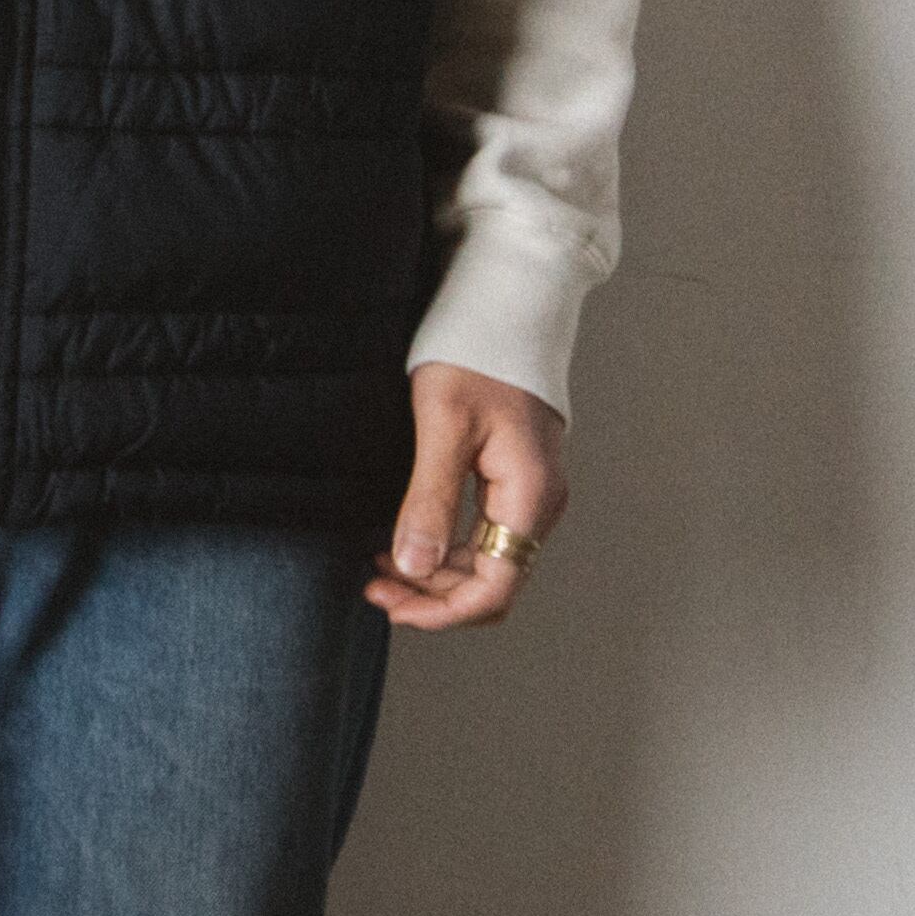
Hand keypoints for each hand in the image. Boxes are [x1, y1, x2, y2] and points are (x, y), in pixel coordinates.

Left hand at [364, 361, 566, 628]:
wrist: (505, 305)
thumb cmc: (475, 351)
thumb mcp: (441, 423)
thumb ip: (429, 499)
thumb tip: (413, 566)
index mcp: (529, 493)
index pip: (494, 587)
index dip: (441, 610)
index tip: (391, 604)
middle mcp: (540, 501)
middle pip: (493, 581)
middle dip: (434, 596)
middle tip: (375, 585)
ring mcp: (532, 491)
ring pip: (489, 561)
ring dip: (438, 575)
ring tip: (383, 566)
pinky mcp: (517, 477)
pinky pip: (487, 533)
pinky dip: (449, 547)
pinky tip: (410, 538)